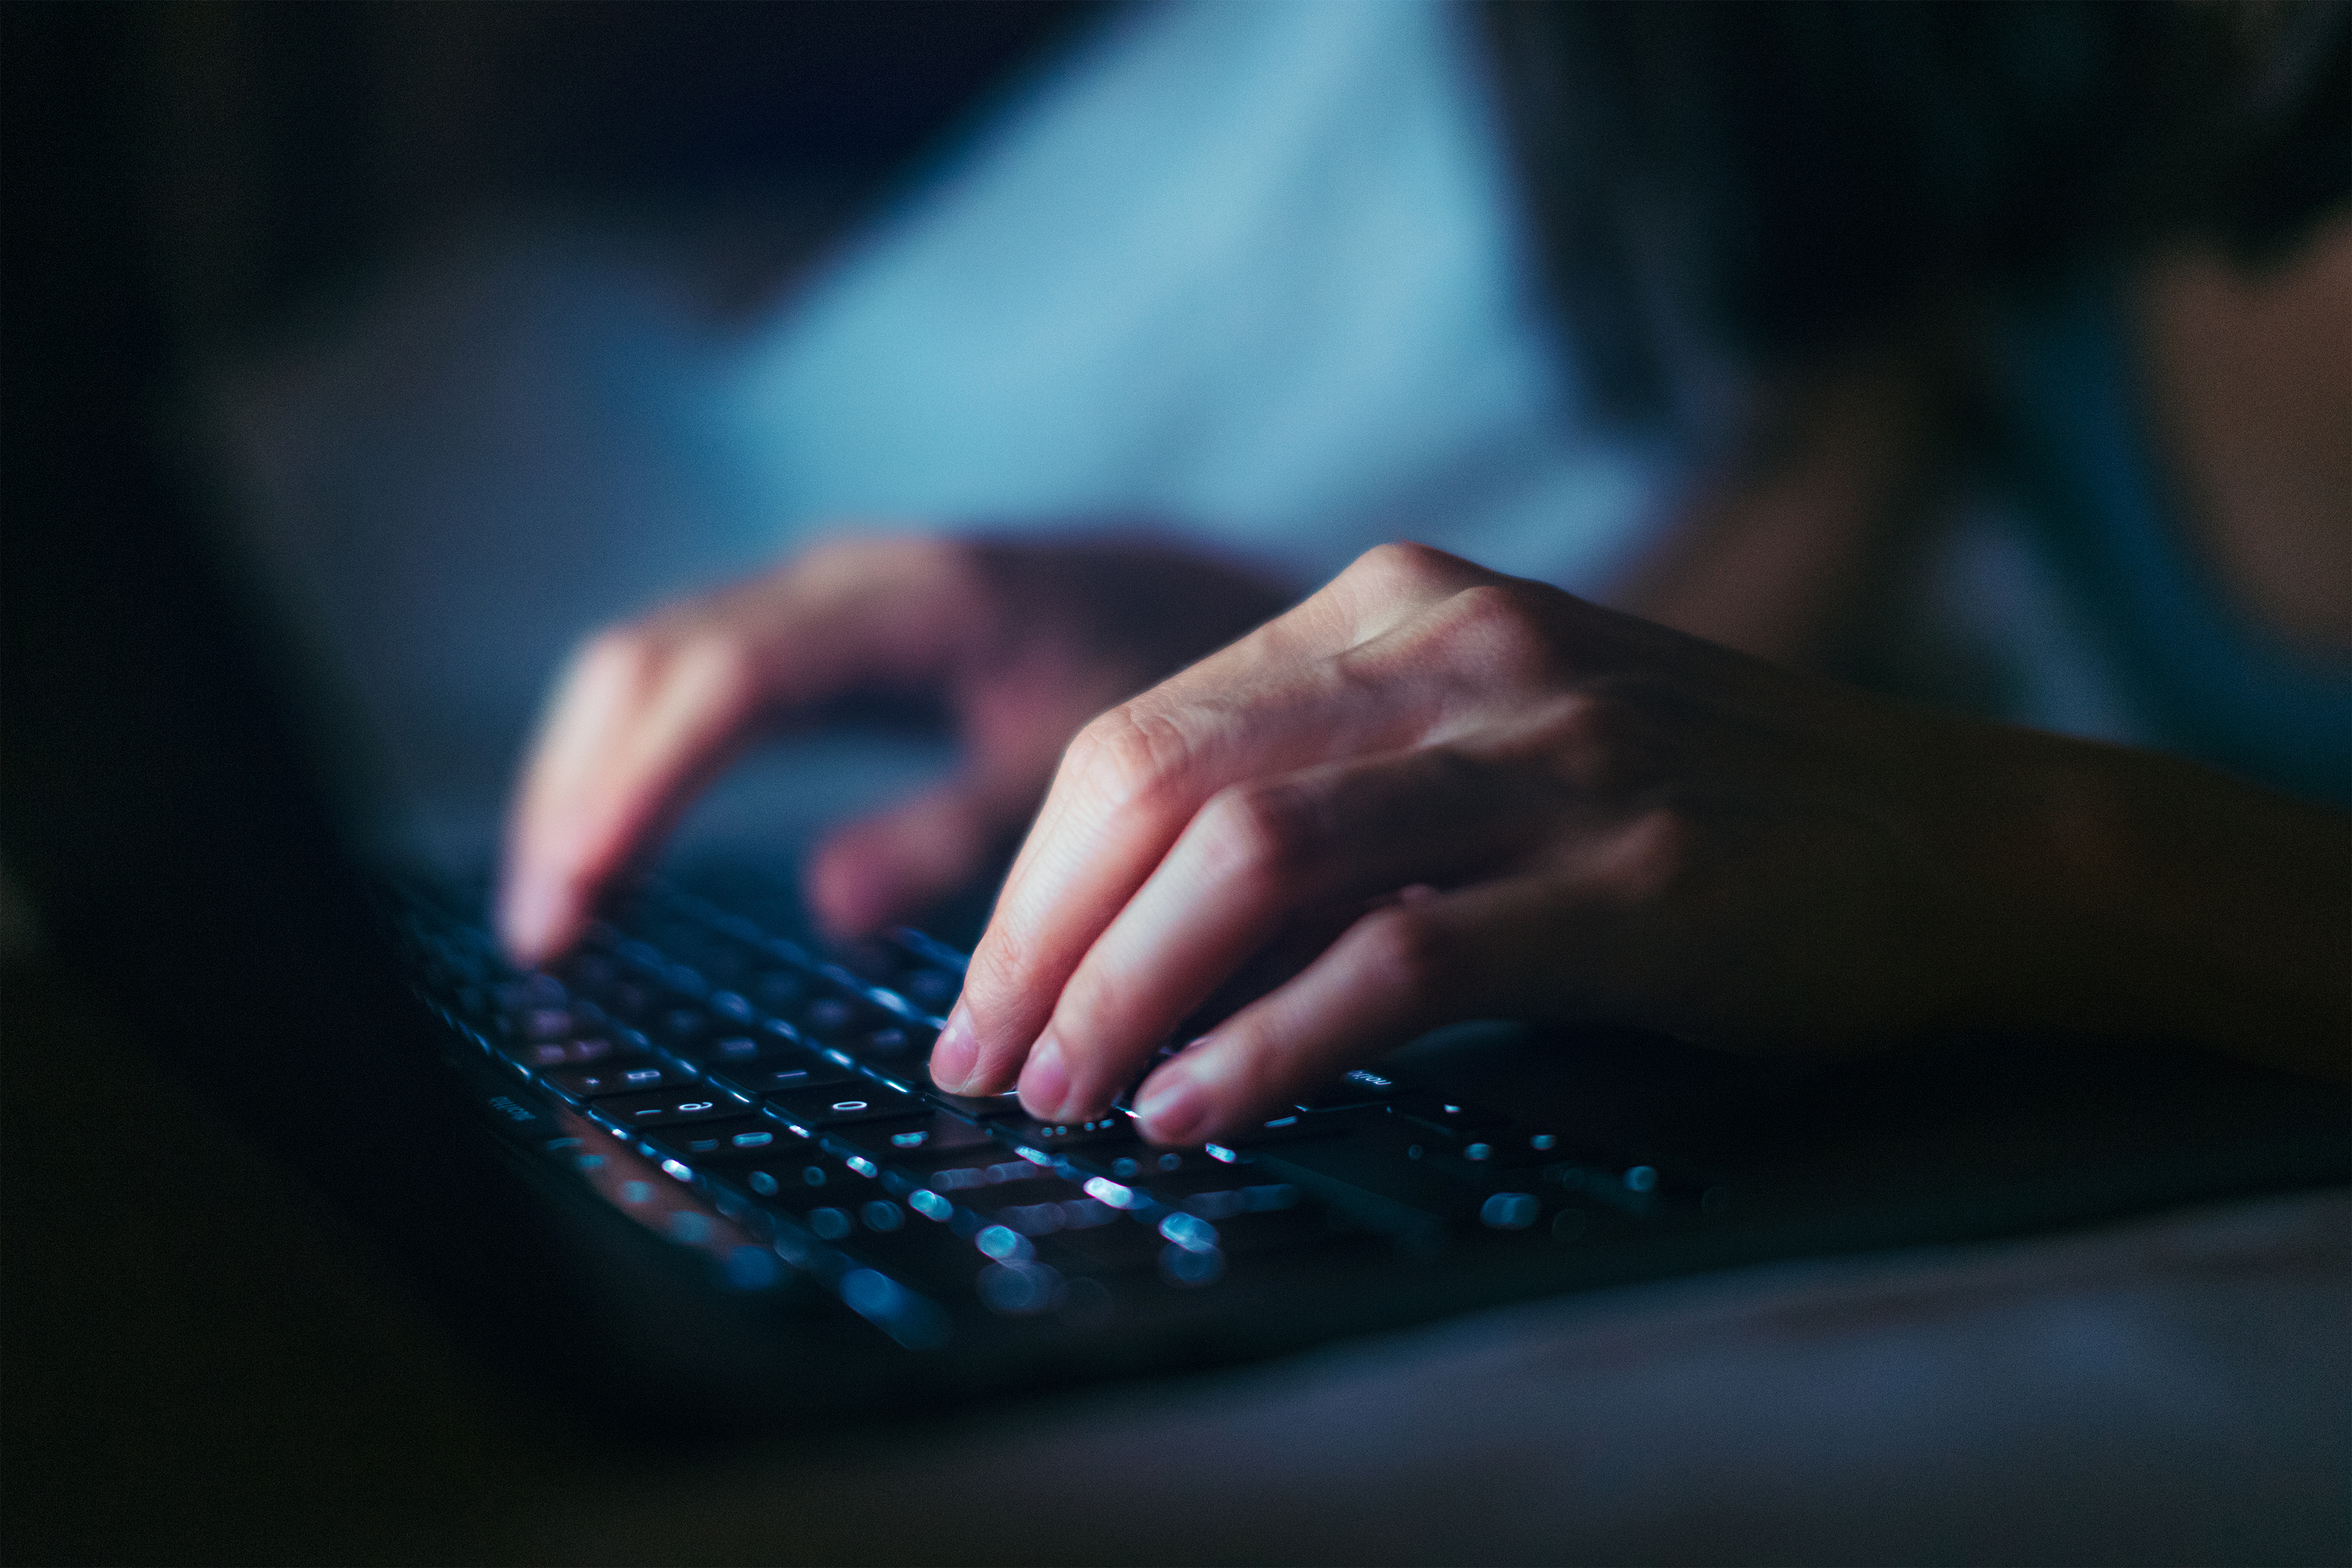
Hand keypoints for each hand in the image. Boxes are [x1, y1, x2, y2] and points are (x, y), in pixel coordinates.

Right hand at [498, 531, 1291, 965]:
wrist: (1199, 596)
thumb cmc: (1158, 683)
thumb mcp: (1081, 772)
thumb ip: (964, 835)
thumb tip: (826, 903)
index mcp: (910, 604)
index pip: (726, 680)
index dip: (640, 782)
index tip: (577, 887)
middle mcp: (841, 580)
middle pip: (649, 663)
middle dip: (578, 791)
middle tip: (541, 937)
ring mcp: (816, 596)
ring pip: (646, 666)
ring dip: (583, 778)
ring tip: (550, 913)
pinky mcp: (810, 632)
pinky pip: (680, 681)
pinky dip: (629, 761)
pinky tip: (607, 851)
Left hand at [930, 543, 2351, 1139]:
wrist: (1964, 835)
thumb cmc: (1698, 806)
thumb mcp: (1488, 745)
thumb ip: (1325, 798)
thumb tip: (1119, 936)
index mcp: (1398, 603)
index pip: (1142, 730)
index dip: (1030, 876)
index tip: (982, 999)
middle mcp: (1460, 647)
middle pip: (1164, 781)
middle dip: (1041, 940)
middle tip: (985, 1070)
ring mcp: (1554, 751)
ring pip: (1256, 853)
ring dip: (1124, 992)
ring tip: (1065, 1102)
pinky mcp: (1636, 874)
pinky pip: (1401, 955)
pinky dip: (1271, 1041)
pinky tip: (1196, 1113)